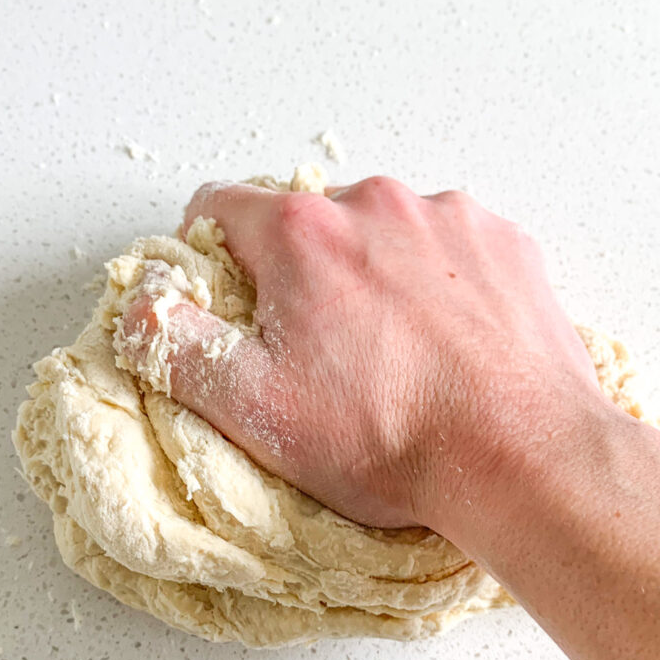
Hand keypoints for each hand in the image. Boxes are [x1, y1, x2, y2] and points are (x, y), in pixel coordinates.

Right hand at [119, 176, 598, 540]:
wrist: (520, 456)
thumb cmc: (391, 438)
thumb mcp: (254, 409)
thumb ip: (175, 347)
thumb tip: (140, 305)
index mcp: (301, 234)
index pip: (219, 206)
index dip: (208, 253)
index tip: (228, 298)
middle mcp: (374, 203)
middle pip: (305, 221)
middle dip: (299, 273)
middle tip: (321, 349)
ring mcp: (447, 217)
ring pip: (379, 230)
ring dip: (372, 272)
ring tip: (394, 350)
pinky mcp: (502, 242)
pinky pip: (446, 244)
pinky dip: (435, 278)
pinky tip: (446, 338)